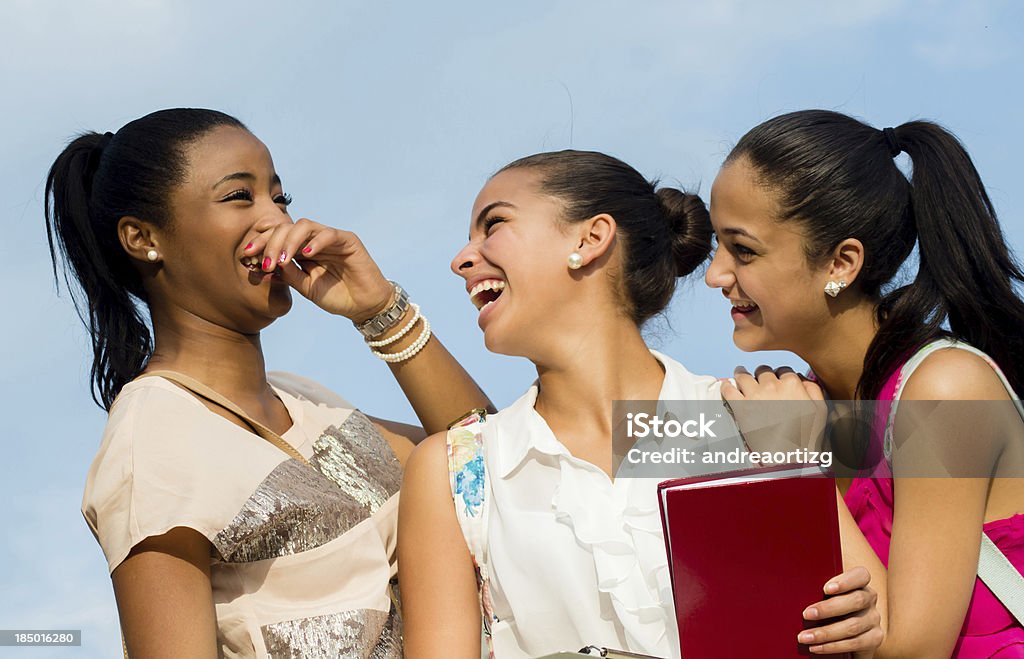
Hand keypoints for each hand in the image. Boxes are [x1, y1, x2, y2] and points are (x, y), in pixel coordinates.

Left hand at [243, 219, 393, 321]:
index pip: (278, 236)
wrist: (364, 307)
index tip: (247, 255)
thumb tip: (267, 263)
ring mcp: (331, 238)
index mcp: (302, 249)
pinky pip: (329, 234)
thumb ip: (289, 274)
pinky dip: (316, 242)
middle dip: (271, 242)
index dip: (261, 242)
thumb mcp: (306, 288)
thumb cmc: (337, 297)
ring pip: (305, 226)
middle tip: (264, 262)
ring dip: (289, 241)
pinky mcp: (348, 241)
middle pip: (287, 227)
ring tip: (282, 260)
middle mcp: (314, 240)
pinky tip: (306, 255)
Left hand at [722, 365, 827, 454]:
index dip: (779, 376)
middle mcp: (772, 386)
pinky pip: (728, 389)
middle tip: (759, 381)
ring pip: (744, 375)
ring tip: (739, 374)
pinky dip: (726, 386)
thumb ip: (812, 388)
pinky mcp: (741, 407)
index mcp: (792, 384)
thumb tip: (800, 377)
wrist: (789, 457)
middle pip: (763, 371)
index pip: (783, 371)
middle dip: (762, 375)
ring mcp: (754, 395)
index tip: (776, 381)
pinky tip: (727, 385)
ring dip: (741, 374)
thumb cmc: (806, 437)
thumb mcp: (819, 410)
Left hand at [799, 566, 882, 654]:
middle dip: (828, 609)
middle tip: (806, 614)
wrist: (846, 630)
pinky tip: (816, 647)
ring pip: (853, 625)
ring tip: (804, 637)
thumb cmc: (828, 604)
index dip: (845, 581)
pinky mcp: (875, 638)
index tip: (825, 588)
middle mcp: (870, 598)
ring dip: (825, 633)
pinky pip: (854, 643)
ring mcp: (874, 618)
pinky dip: (832, 646)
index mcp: (859, 582)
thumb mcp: (824, 594)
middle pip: (855, 601)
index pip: (861, 575)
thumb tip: (791, 588)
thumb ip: (816, 589)